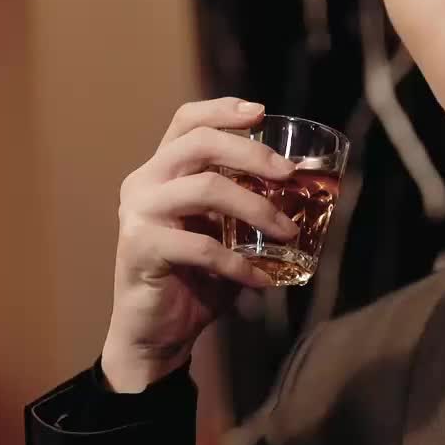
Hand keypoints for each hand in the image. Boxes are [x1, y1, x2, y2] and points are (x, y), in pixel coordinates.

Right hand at [101, 97, 297, 390]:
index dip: (222, 110)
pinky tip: (262, 281)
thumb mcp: (222, 234)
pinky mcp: (142, 248)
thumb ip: (245, 208)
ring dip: (257, 208)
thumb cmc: (194, 280)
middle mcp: (144, 183)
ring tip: (288, 232)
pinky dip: (239, 264)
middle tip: (289, 174)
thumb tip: (305, 195)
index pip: (186, 122)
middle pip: (199, 144)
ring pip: (205, 189)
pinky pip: (202, 246)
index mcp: (161, 171)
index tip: (260, 112)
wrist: (156, 334)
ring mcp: (139, 213)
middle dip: (251, 153)